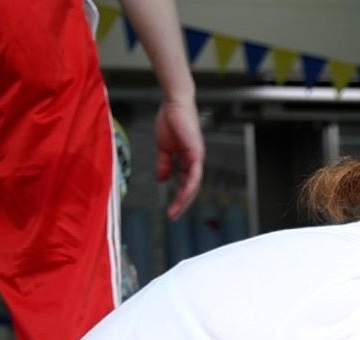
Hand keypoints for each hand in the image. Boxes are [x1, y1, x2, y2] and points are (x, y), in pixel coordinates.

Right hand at [154, 98, 204, 219]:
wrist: (173, 104)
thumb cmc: (171, 121)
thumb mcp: (164, 148)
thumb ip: (164, 164)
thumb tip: (162, 180)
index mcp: (188, 161)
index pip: (186, 184)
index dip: (178, 198)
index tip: (170, 210)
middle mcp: (195, 162)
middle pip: (191, 189)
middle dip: (182, 204)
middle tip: (172, 217)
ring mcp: (197, 157)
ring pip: (194, 185)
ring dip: (184, 200)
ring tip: (175, 211)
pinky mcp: (196, 152)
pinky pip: (194, 174)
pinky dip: (189, 186)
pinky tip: (182, 195)